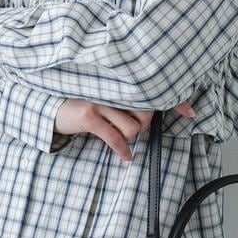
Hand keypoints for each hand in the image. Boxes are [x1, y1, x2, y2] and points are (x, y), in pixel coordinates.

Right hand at [54, 99, 195, 160]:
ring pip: (134, 127)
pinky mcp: (89, 115)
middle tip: (128, 126)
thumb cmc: (84, 102)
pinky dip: (122, 149)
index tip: (190, 112)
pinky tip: (126, 156)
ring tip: (118, 134)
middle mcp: (113, 87)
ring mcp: (101, 100)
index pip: (153, 89)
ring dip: (129, 137)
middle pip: (146, 112)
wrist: (48, 105)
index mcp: (120, 81)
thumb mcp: (107, 97)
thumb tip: (155, 114)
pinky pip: (116, 137)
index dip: (175, 100)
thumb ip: (131, 100)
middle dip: (142, 125)